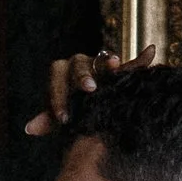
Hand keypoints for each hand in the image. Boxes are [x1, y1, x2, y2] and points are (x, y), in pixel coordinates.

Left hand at [24, 45, 155, 137]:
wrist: (90, 104)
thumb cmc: (72, 110)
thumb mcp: (61, 117)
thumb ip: (48, 120)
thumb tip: (30, 129)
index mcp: (61, 74)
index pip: (56, 79)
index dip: (57, 97)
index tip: (63, 117)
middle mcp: (79, 64)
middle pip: (78, 64)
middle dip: (83, 76)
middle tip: (90, 89)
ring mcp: (100, 65)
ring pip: (102, 60)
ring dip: (108, 62)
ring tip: (116, 65)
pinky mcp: (121, 70)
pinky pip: (131, 63)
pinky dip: (141, 58)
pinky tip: (151, 52)